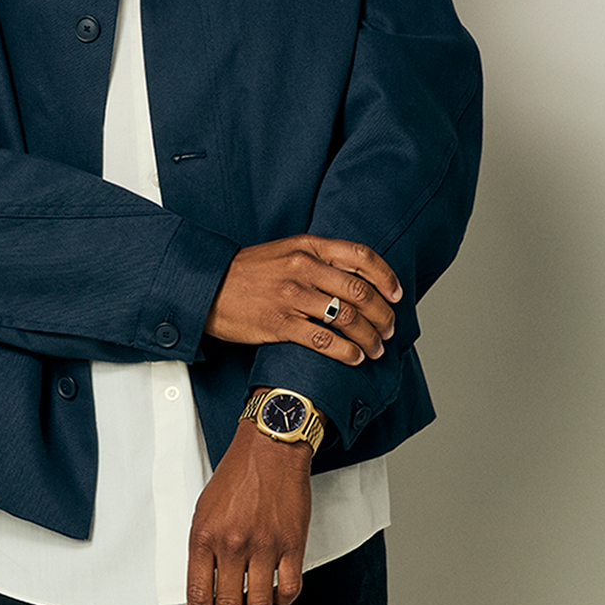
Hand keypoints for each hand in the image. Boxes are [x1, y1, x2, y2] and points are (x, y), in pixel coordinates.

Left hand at [186, 417, 312, 604]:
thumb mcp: (205, 508)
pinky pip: (289, 590)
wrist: (269, 449)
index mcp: (205, 534)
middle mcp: (232, 543)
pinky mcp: (291, 544)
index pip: (199, 594)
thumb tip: (204, 583)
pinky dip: (283, 601)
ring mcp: (263, 545)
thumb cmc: (238, 474)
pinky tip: (278, 595)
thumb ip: (203, 546)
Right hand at [205, 233, 400, 364]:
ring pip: (346, 318)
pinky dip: (345, 352)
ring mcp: (290, 296)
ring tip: (375, 348)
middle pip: (359, 292)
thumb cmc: (248, 271)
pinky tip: (354, 358)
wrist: (208, 286)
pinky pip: (323, 340)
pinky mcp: (278, 324)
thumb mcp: (285, 251)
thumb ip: (319, 258)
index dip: (385, 277)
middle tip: (389, 329)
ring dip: (369, 337)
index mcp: (307, 246)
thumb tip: (357, 277)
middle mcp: (302, 268)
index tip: (396, 295)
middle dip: (383, 315)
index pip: (360, 256)